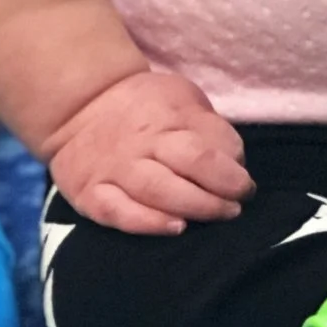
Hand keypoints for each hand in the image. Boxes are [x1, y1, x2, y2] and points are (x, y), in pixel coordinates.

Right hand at [47, 70, 251, 235]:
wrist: (81, 106)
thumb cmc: (147, 106)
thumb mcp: (184, 99)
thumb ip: (210, 128)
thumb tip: (234, 162)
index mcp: (166, 120)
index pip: (203, 149)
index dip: (230, 173)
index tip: (245, 187)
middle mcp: (139, 146)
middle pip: (184, 169)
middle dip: (217, 193)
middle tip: (235, 206)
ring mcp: (112, 170)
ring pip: (154, 192)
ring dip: (191, 207)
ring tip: (216, 216)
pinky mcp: (88, 193)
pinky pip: (115, 212)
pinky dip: (146, 223)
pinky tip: (174, 227)